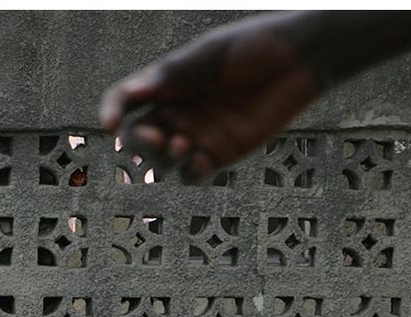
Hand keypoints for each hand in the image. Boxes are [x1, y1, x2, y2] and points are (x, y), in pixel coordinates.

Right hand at [99, 13, 319, 183]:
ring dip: (164, 159)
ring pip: (160, 161)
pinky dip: (189, 173)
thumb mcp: (209, 55)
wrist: (299, 59)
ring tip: (183, 145)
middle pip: (137, 138)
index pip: (124, 101)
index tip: (111, 124)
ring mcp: (196, 135)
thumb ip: (171, 75)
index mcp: (166, 84)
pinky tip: (201, 160)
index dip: (110, 112)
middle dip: (140, 143)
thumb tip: (131, 91)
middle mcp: (176, 111)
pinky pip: (191, 175)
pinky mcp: (219, 154)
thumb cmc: (254, 46)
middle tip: (159, 139)